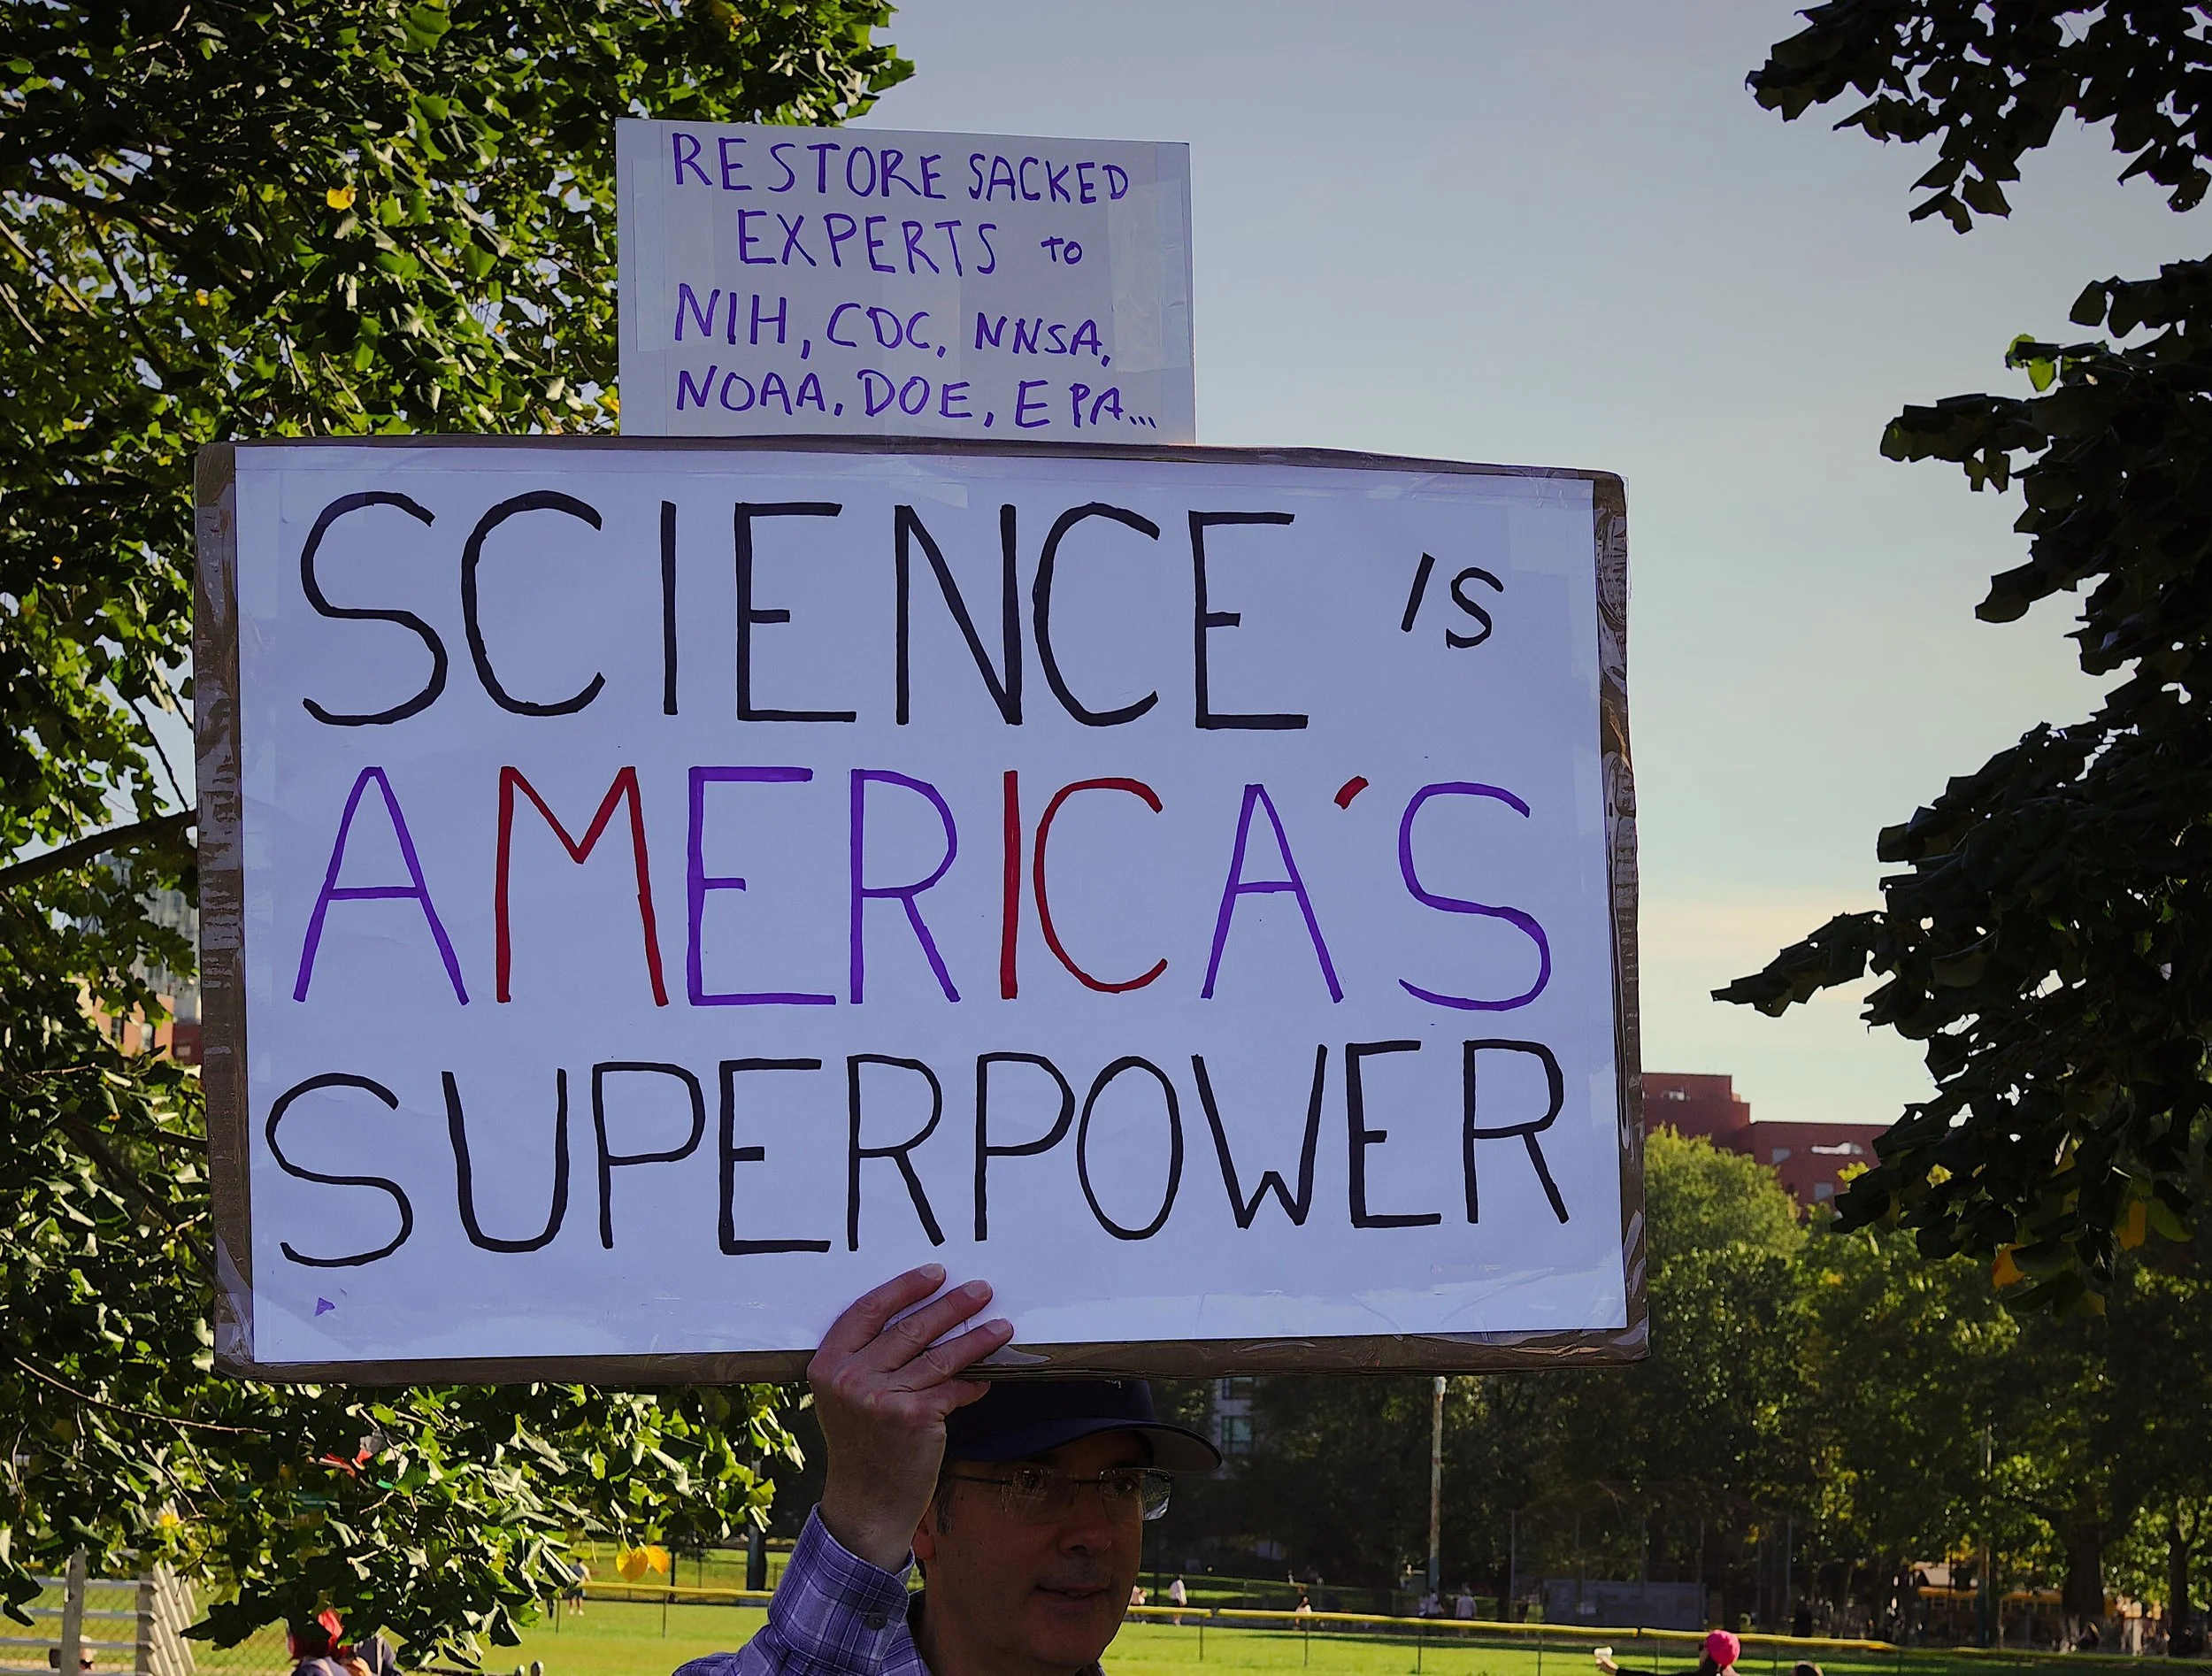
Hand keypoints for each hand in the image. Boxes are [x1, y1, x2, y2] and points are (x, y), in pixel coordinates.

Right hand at [810, 1264, 1012, 1570]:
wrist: (865, 1503)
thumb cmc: (861, 1444)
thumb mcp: (844, 1396)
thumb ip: (867, 1359)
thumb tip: (923, 1316)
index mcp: (827, 1364)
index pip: (868, 1309)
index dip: (904, 1287)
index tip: (935, 1274)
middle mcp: (850, 1378)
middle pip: (909, 1328)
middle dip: (951, 1305)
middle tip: (981, 1290)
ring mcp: (881, 1398)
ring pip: (940, 1355)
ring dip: (977, 1338)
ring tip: (1002, 1326)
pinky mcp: (913, 1418)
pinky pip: (954, 1388)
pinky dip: (975, 1382)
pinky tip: (991, 1375)